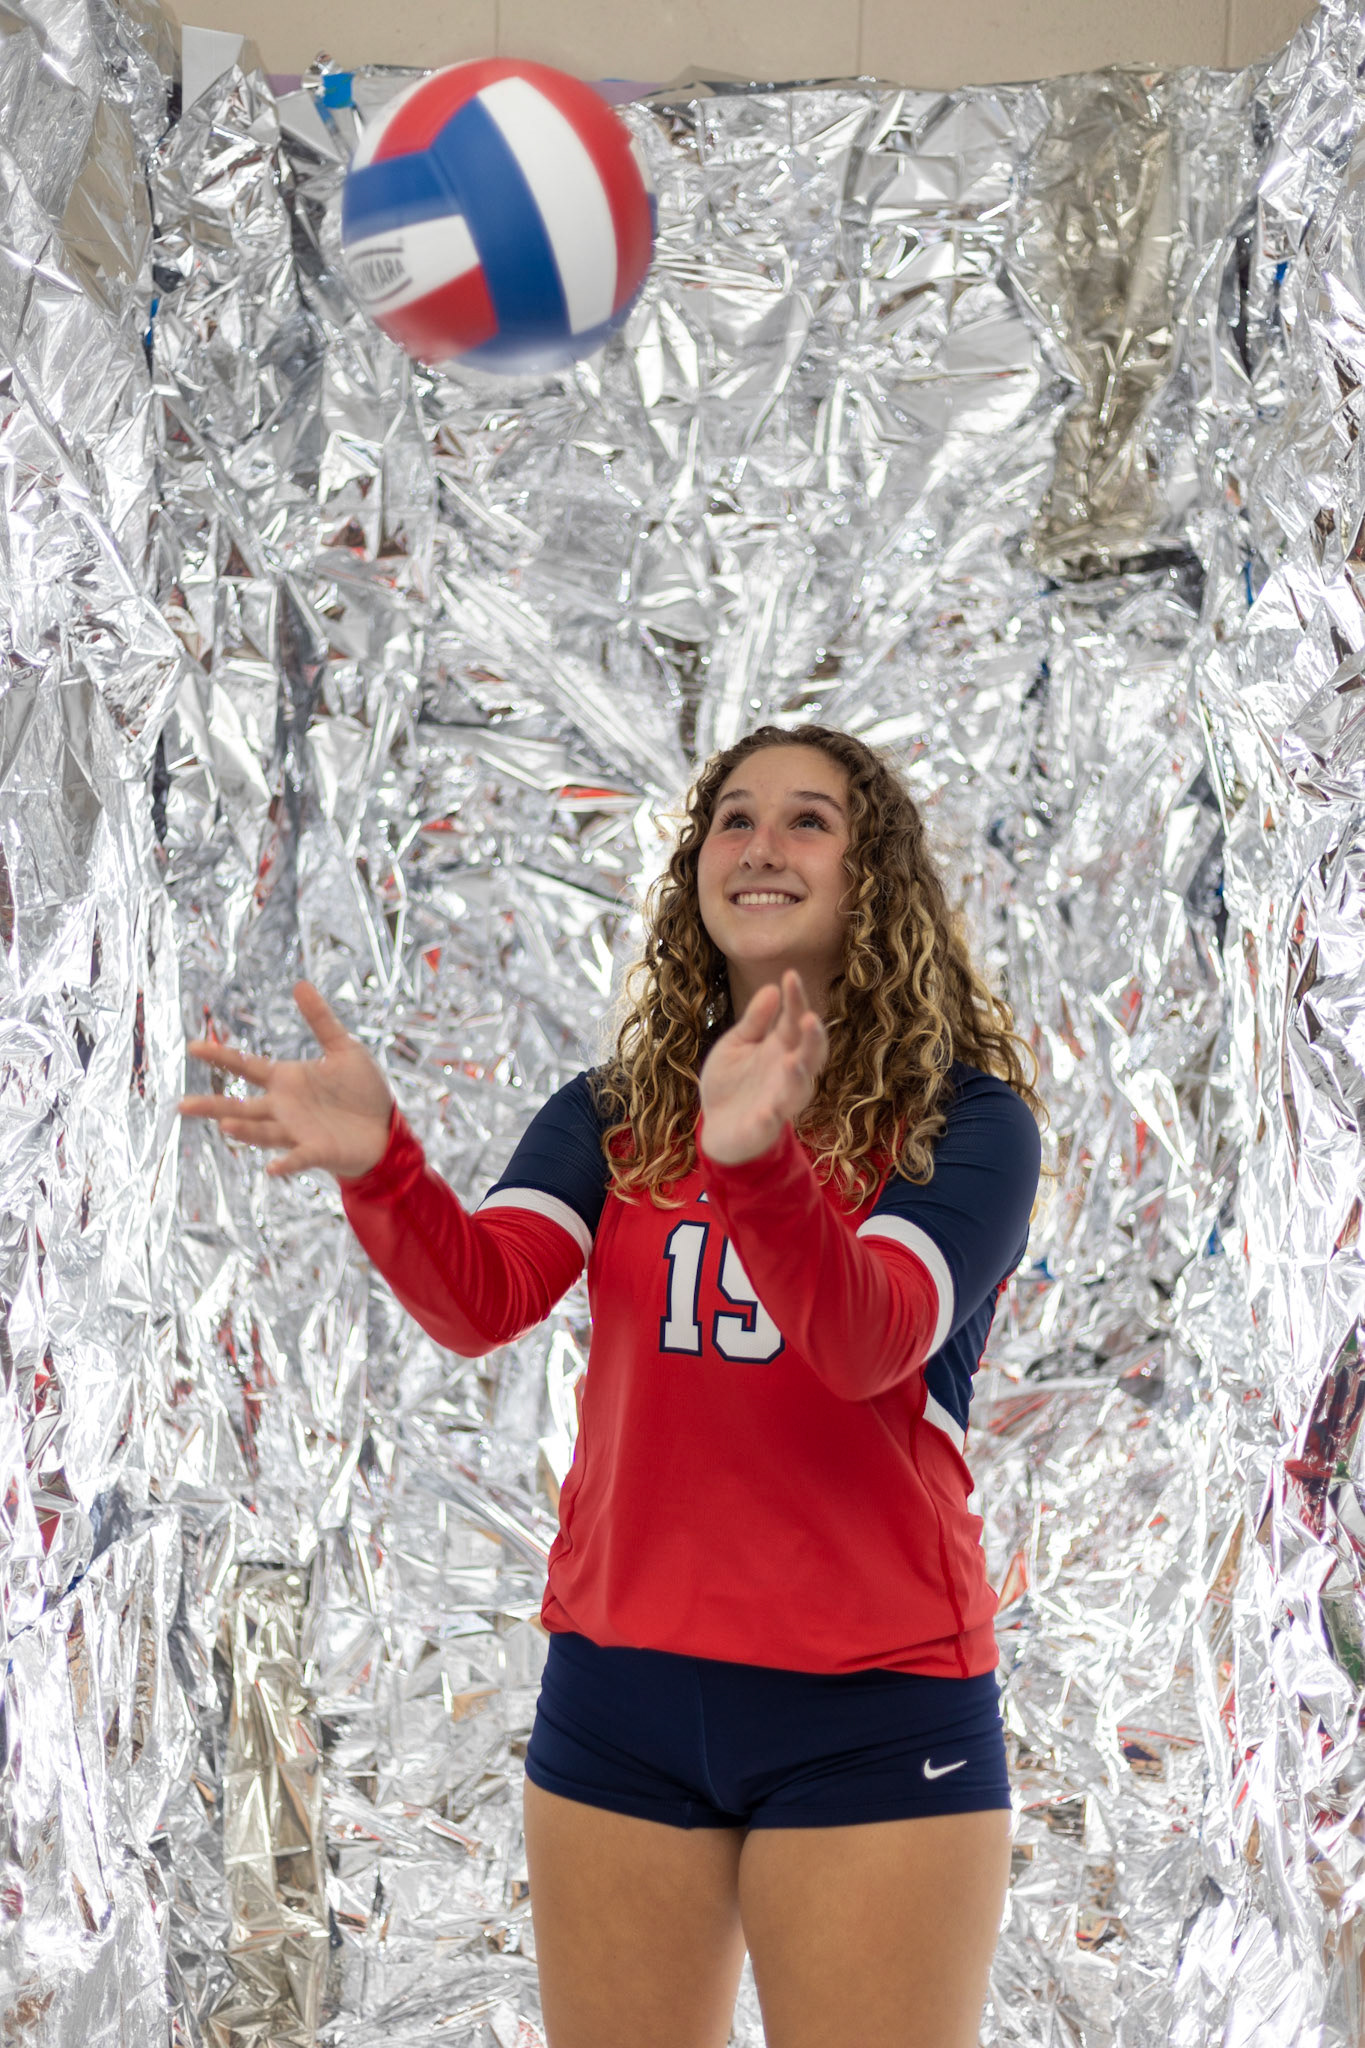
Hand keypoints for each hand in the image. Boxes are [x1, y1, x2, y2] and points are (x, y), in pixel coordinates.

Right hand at [178, 981, 395, 1180]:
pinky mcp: (318, 1150)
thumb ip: (320, 1020)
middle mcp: (283, 1107)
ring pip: (264, 1132)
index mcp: (286, 1079)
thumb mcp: (343, 1047)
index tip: (193, 1046)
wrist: (386, 1126)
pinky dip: (286, 1163)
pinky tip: (272, 1170)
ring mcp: (297, 1131)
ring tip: (225, 1125)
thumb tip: (300, 983)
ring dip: (246, 1131)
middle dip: (213, 1107)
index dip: (220, 1056)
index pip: (246, 1066)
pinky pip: (298, 1157)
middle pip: (241, 1107)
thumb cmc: (361, 1089)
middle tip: (182, 1105)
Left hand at [698, 969, 828, 1165]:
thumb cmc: (732, 1081)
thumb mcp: (737, 1043)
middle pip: (811, 1055)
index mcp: (781, 1048)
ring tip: (793, 1062)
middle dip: (814, 1039)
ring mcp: (778, 1101)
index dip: (797, 1000)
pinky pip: (769, 1124)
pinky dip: (769, 1119)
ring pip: (798, 1090)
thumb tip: (771, 987)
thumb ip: (754, 1020)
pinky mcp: (763, 1128)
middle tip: (810, 1019)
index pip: (796, 1021)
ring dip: (798, 1078)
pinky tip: (766, 1112)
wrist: (716, 1126)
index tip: (791, 975)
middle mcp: (787, 1073)